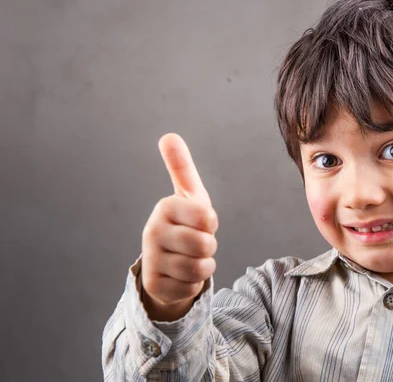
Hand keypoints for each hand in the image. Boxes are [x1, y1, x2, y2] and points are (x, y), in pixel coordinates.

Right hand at [140, 133, 218, 321]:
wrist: (166, 262)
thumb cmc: (184, 223)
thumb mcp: (188, 195)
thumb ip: (181, 167)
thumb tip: (169, 135)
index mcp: (165, 208)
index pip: (207, 218)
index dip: (210, 223)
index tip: (199, 222)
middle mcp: (152, 232)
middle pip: (205, 245)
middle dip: (208, 246)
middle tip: (196, 242)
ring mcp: (151, 260)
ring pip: (200, 268)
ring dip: (203, 266)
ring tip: (190, 258)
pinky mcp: (154, 285)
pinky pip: (192, 288)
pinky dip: (194, 284)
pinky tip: (181, 275)